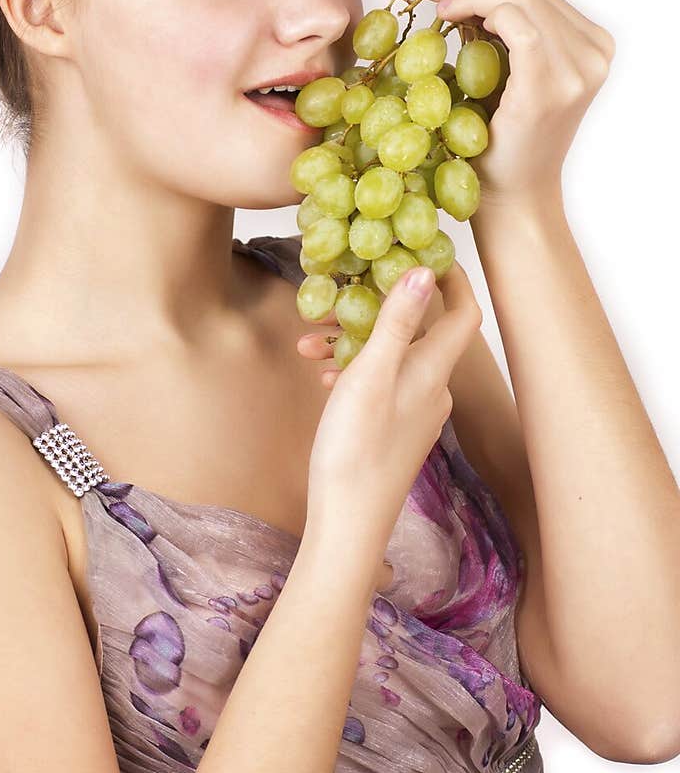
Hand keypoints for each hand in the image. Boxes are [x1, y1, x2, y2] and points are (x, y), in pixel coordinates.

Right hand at [298, 263, 481, 570]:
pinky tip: (321, 375)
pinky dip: (353, 370)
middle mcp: (434, 389)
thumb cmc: (357, 448)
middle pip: (420, 330)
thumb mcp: (371, 374)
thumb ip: (397, 322)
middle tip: (342, 292)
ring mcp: (415, 412)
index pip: (463, 312)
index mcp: (435, 370)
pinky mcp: (395, 431)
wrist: (348, 521)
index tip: (422, 252)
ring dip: (354, 340)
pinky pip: (381, 384)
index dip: (452, 278)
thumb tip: (423, 270)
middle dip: (379, 306)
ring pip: (392, 358)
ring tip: (309, 340)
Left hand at [414, 0, 615, 204]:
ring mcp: (579, 67)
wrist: (509, 200)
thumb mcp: (499, 74)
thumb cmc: (497, 145)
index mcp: (587, 45)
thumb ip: (495, 29)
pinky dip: (478, 7)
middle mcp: (592, 51)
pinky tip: (447, 14)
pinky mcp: (553, 82)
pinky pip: (517, 22)